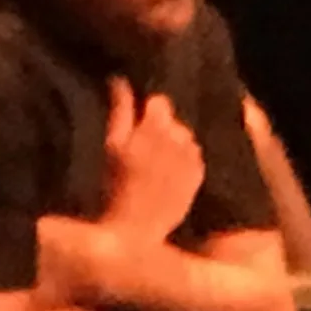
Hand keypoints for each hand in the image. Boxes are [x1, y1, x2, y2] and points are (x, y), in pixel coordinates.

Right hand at [101, 76, 203, 242]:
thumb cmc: (114, 188)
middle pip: (174, 119)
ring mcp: (192, 157)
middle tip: (145, 145)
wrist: (135, 230)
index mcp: (154, 126)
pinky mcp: (198, 176)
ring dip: (175, 144)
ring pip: (186, 138)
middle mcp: (179, 137)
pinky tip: (169, 176)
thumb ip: (120, 110)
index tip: (138, 122)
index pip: (159, 101)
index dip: (148, 111)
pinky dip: (184, 162)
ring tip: (157, 162)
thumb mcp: (112, 145)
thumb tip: (119, 80)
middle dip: (162, 127)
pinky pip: (194, 158)